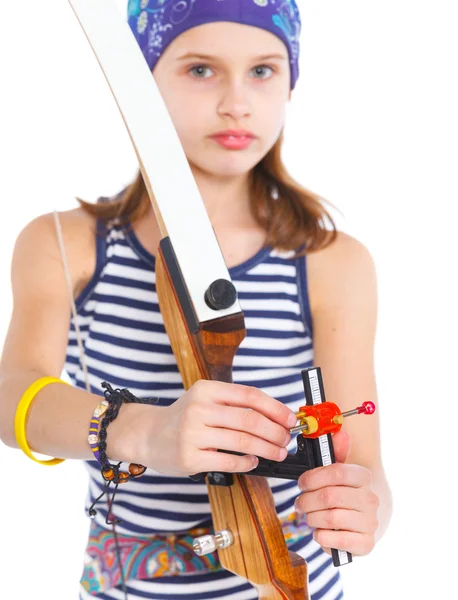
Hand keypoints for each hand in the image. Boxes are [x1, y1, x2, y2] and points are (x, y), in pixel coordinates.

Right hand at [119, 379, 295, 476]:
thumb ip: (234, 405)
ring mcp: (192, 433)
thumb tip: (276, 416)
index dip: (275, 408)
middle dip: (275, 431)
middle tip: (286, 439)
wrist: (147, 434)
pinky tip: (254, 461)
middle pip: (249, 419)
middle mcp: (199, 408)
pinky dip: (247, 462)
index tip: (290, 418)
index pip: (249, 395)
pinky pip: (228, 461)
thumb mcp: (205, 399)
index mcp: (207, 389)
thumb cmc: (184, 417)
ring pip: (242, 441)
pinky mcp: (189, 457)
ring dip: (267, 448)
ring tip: (277, 452)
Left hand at [295, 430, 379, 556]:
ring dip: (312, 518)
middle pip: (329, 496)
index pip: (337, 472)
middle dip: (306, 501)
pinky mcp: (366, 543)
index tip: (301, 483)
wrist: (361, 522)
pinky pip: (338, 540)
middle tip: (299, 504)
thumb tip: (341, 434)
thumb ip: (335, 453)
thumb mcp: (337, 473)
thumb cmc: (343, 494)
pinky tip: (319, 532)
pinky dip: (322, 537)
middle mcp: (370, 498)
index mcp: (363, 476)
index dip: (312, 478)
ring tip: (309, 517)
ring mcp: (370, 521)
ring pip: (331, 518)